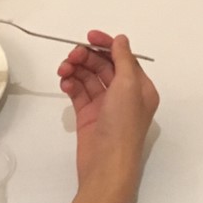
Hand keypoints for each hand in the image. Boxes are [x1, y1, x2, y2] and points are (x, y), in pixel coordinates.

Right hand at [58, 31, 159, 191]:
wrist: (106, 166)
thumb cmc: (122, 124)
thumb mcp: (128, 86)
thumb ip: (123, 59)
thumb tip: (121, 39)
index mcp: (140, 87)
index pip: (122, 58)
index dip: (106, 44)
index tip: (88, 37)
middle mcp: (124, 95)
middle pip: (103, 66)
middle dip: (87, 57)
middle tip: (71, 56)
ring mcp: (104, 105)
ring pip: (88, 77)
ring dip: (76, 69)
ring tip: (63, 70)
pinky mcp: (87, 115)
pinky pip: (78, 92)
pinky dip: (71, 84)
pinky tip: (65, 83)